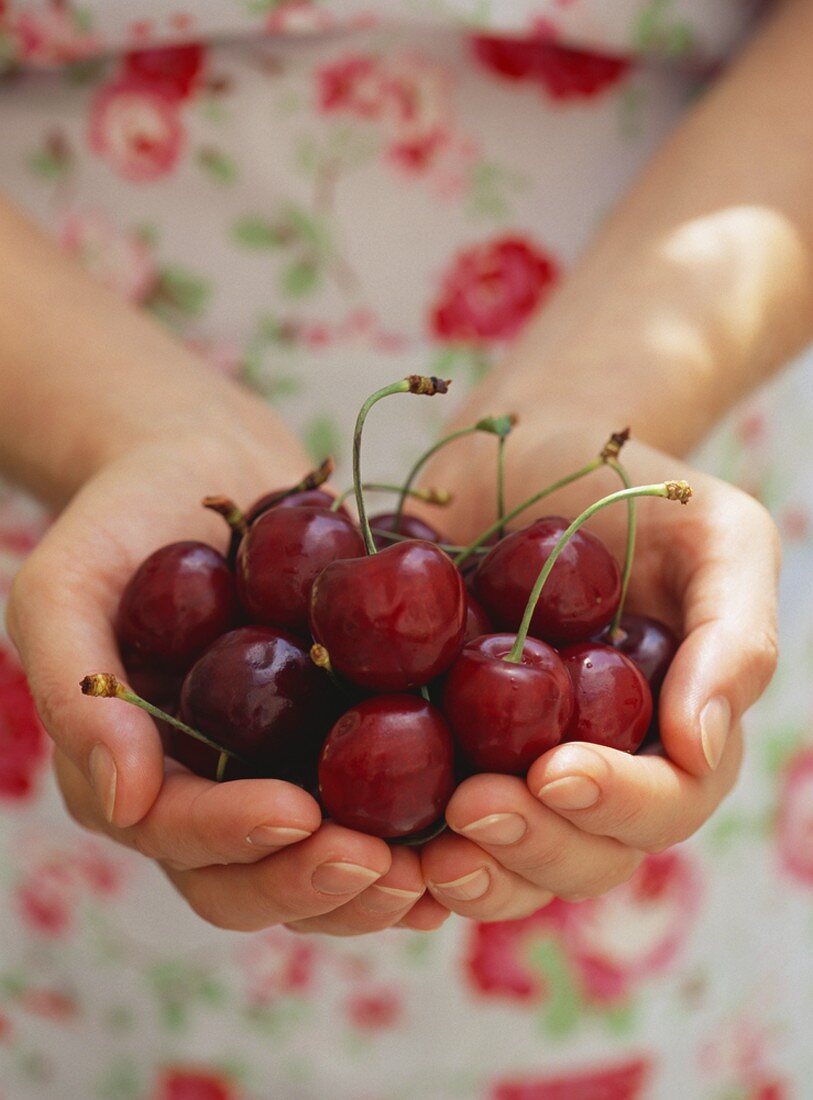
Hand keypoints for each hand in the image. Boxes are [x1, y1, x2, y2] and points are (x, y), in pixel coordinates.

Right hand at [6, 421, 446, 934]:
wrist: (206, 471)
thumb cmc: (122, 522)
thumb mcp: (65, 587)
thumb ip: (75, 689)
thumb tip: (121, 799)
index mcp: (139, 775)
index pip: (177, 833)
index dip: (231, 836)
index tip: (295, 814)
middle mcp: (212, 793)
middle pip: (254, 881)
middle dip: (316, 883)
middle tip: (383, 866)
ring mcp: (281, 772)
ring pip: (325, 864)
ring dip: (380, 882)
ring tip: (440, 868)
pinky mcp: (343, 739)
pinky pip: (381, 804)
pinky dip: (423, 829)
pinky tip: (476, 824)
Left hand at [415, 426, 778, 920]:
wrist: (519, 451)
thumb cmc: (625, 484)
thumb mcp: (716, 534)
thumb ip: (734, 635)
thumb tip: (699, 747)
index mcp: (671, 732)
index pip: (666, 802)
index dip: (618, 803)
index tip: (554, 771)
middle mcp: (598, 766)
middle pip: (585, 856)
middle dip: (534, 847)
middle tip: (473, 808)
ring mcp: (516, 766)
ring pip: (510, 864)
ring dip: (473, 873)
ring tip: (423, 851)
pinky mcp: (443, 749)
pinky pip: (430, 825)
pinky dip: (406, 852)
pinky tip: (370, 841)